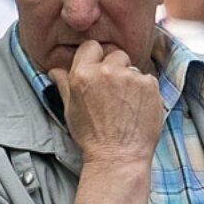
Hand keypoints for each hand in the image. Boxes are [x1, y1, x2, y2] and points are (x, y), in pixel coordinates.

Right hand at [48, 41, 162, 166]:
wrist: (118, 156)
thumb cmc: (92, 136)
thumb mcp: (70, 110)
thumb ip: (64, 85)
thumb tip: (55, 70)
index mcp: (83, 74)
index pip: (91, 46)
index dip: (96, 57)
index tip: (99, 71)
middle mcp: (106, 71)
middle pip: (116, 54)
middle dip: (116, 68)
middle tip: (114, 92)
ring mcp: (130, 77)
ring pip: (133, 68)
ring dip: (131, 80)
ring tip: (126, 104)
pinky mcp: (149, 85)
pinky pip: (148, 79)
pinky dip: (145, 91)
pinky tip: (138, 107)